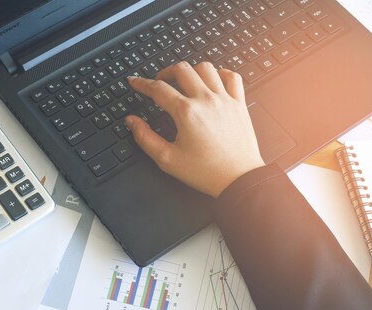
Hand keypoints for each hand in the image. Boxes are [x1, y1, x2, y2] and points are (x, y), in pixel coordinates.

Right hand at [126, 61, 264, 197]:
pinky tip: (212, 81)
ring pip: (206, 68)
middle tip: (158, 82)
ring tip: (183, 81)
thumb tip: (132, 121)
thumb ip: (145, 138)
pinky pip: (231, 77)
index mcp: (186, 113)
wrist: (238, 180)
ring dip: (191, 70)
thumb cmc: (206, 172)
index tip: (135, 82)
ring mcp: (225, 100)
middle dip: (165, 72)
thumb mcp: (167, 159)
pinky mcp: (239, 104)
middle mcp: (206, 100)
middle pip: (181, 69)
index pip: (158, 89)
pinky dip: (220, 73)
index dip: (142, 83)